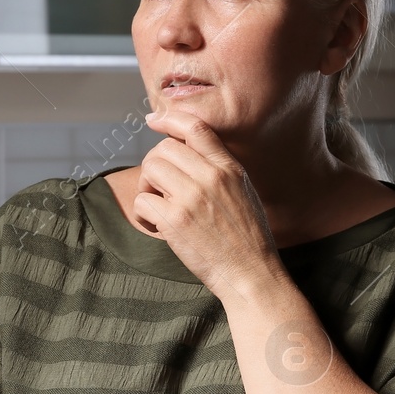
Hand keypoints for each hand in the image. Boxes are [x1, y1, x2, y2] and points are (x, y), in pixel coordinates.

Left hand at [136, 110, 280, 294]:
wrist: (252, 275)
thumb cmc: (248, 239)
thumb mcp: (244, 192)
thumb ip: (220, 170)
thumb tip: (186, 154)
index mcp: (229, 168)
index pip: (196, 128)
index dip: (169, 119)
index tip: (154, 120)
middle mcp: (211, 177)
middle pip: (163, 148)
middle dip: (154, 166)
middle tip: (159, 189)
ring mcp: (192, 197)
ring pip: (149, 169)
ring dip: (146, 188)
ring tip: (159, 207)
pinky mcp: (175, 220)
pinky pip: (142, 201)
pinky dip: (143, 215)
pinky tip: (157, 227)